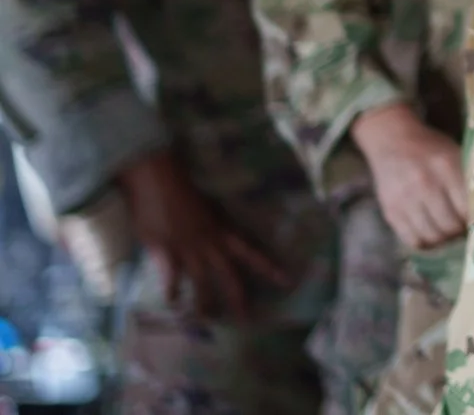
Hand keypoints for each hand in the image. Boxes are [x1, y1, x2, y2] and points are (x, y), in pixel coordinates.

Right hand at [118, 150, 286, 319]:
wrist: (160, 179)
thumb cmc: (181, 192)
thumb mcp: (205, 211)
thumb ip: (209, 228)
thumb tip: (211, 240)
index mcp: (222, 231)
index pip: (251, 253)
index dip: (269, 268)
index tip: (288, 282)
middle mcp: (210, 242)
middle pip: (231, 274)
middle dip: (239, 298)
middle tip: (248, 320)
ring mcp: (189, 247)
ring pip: (204, 281)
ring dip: (205, 302)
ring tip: (208, 318)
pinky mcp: (166, 250)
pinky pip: (172, 276)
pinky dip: (172, 290)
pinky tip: (172, 302)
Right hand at [351, 102, 468, 250]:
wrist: (393, 142)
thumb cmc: (432, 149)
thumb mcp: (456, 154)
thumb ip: (470, 178)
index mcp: (446, 167)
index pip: (467, 207)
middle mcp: (424, 185)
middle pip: (449, 225)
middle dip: (461, 231)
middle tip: (466, 228)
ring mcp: (404, 201)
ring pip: (431, 236)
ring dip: (445, 239)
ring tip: (450, 232)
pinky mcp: (391, 212)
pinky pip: (412, 240)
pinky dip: (425, 243)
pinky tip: (432, 235)